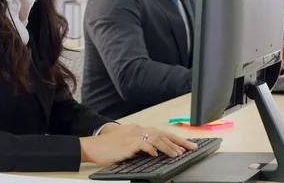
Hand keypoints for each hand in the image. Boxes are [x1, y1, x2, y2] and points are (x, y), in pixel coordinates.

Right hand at [79, 124, 197, 164]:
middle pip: (163, 134)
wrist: (93, 146)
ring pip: (156, 138)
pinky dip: (151, 148)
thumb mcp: (128, 144)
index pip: (162, 133)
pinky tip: (156, 154)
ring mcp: (133, 136)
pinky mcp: (127, 143)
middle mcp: (138, 130)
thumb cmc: (109, 147)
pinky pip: (142, 144)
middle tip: (190, 148)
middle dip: (178, 142)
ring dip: (168, 146)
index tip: (188, 145)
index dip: (177, 139)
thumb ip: (142, 145)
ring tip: (177, 154)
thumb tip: (156, 151)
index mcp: (139, 130)